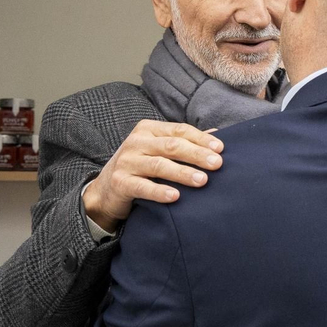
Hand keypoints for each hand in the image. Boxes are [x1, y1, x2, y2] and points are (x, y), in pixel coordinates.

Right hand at [83, 121, 223, 233]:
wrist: (106, 190)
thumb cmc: (141, 167)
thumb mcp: (159, 150)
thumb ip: (184, 142)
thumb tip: (216, 134)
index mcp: (148, 129)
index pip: (179, 130)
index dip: (201, 139)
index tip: (221, 149)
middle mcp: (136, 142)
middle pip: (171, 146)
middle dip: (196, 154)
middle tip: (217, 164)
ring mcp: (126, 162)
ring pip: (159, 165)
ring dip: (182, 173)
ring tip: (202, 180)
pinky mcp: (120, 182)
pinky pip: (142, 186)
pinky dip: (159, 191)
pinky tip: (176, 196)